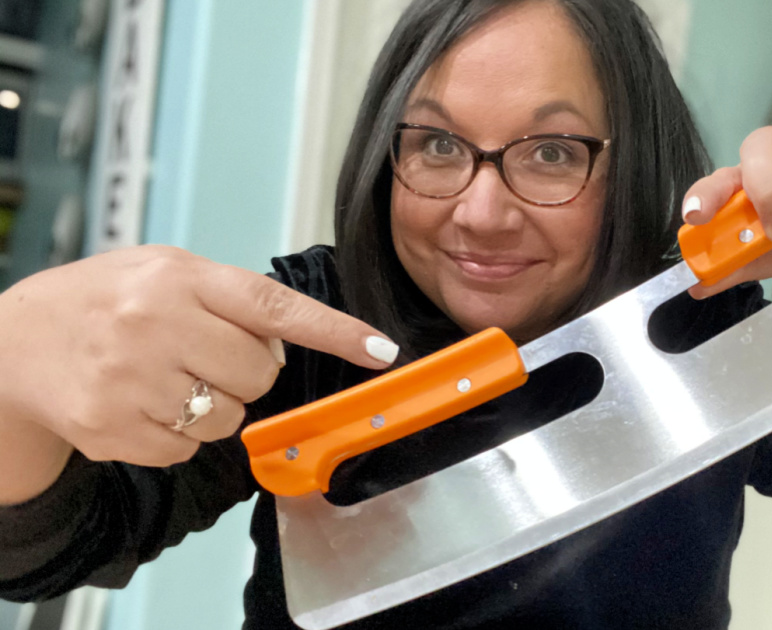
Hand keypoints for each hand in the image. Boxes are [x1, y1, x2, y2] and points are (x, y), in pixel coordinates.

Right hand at [0, 246, 397, 473]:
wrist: (15, 344)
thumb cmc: (103, 302)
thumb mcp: (163, 271)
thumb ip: (229, 297)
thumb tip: (289, 342)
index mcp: (178, 277)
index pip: (275, 307)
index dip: (336, 331)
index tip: (381, 350)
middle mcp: (155, 324)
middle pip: (261, 374)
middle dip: (245, 374)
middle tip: (202, 357)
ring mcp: (131, 380)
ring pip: (228, 417)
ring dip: (212, 407)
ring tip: (165, 378)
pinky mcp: (113, 428)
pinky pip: (187, 449)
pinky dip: (176, 436)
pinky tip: (142, 404)